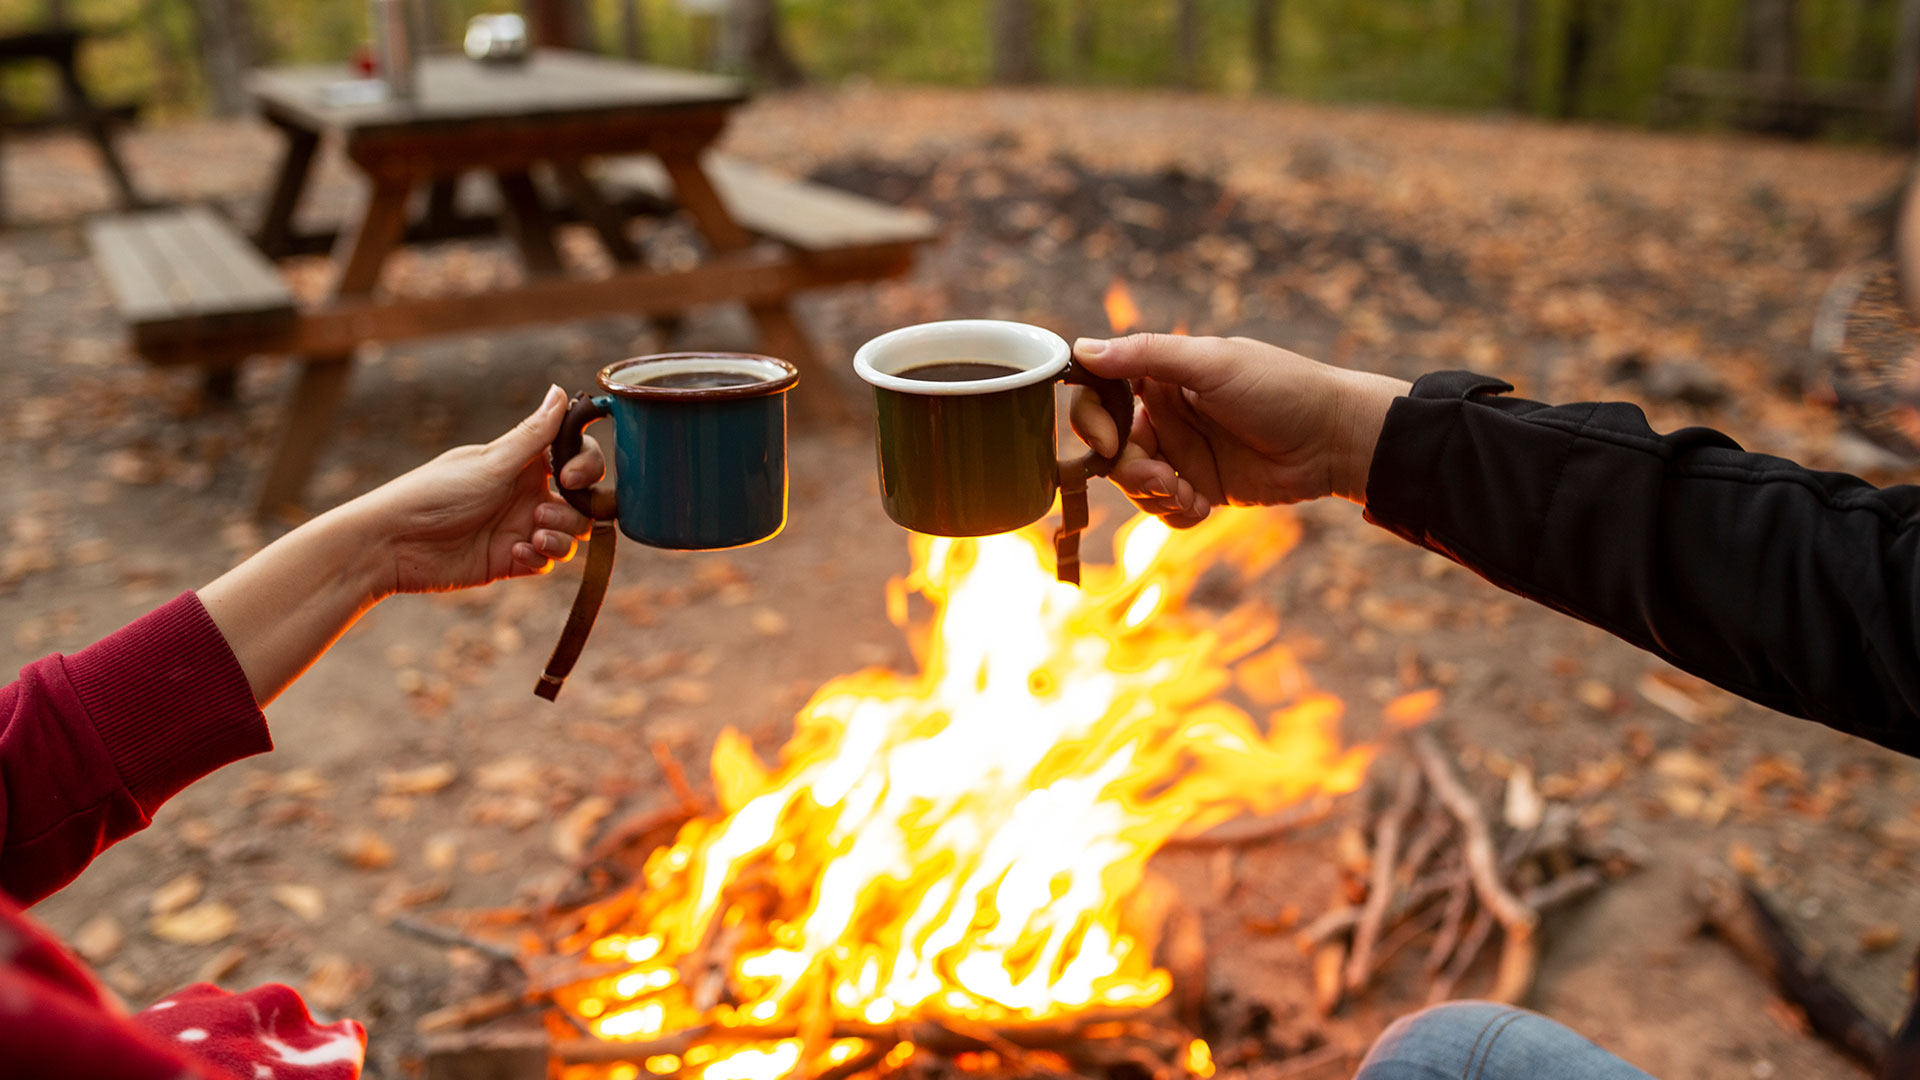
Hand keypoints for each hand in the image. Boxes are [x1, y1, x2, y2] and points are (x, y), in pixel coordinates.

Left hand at [345, 385, 605, 594]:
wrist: (393, 543)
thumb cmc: (435, 493)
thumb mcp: (491, 463)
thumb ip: (534, 434)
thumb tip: (560, 390)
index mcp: (524, 463)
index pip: (577, 459)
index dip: (587, 468)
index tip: (571, 478)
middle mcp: (526, 494)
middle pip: (582, 501)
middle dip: (577, 510)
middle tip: (544, 513)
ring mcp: (520, 527)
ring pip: (571, 533)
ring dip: (561, 535)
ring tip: (533, 535)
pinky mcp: (511, 560)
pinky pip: (547, 561)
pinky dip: (540, 557)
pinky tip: (515, 553)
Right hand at [1068, 334, 1408, 526]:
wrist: (1335, 439)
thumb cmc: (1280, 388)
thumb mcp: (1212, 363)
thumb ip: (1148, 355)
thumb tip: (1081, 349)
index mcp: (1162, 377)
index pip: (1099, 394)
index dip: (1092, 421)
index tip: (1109, 443)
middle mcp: (1166, 415)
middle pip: (1111, 448)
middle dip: (1127, 468)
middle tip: (1161, 477)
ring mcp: (1183, 453)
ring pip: (1133, 483)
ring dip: (1152, 494)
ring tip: (1187, 494)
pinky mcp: (1202, 487)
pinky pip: (1164, 509)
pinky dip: (1174, 512)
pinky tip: (1203, 507)